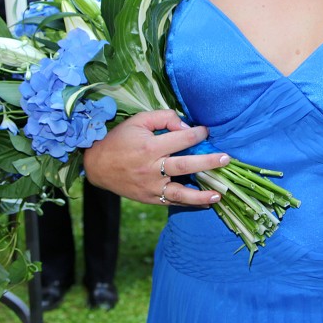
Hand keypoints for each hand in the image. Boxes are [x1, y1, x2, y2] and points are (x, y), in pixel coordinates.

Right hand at [83, 109, 226, 207]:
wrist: (97, 166)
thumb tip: (186, 126)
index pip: (181, 139)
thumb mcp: (138, 120)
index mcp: (149, 147)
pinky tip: (205, 203)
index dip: (197, 133)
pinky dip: (188, 204)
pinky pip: (171, 203)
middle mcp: (151, 168)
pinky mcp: (148, 198)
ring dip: (201, 195)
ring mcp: (150, 186)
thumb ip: (164, 118)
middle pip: (185, 166)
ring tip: (219, 194)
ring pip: (179, 193)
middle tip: (225, 159)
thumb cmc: (120, 139)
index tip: (206, 131)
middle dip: (207, 162)